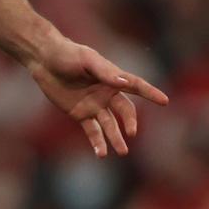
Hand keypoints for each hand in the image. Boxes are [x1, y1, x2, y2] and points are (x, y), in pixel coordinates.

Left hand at [29, 36, 168, 156]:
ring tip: (122, 152)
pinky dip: (97, 142)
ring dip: (115, 139)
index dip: (150, 93)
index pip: (136, 86)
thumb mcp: (86, 60)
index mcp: (112, 78)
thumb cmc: (67, 54)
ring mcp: (94, 105)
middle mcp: (107, 94)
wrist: (44, 60)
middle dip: (129, 123)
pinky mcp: (80, 114)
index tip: (164, 101)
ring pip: (110, 125)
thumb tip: (125, 84)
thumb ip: (105, 72)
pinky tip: (101, 154)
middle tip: (131, 133)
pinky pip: (92, 131)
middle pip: (124, 111)